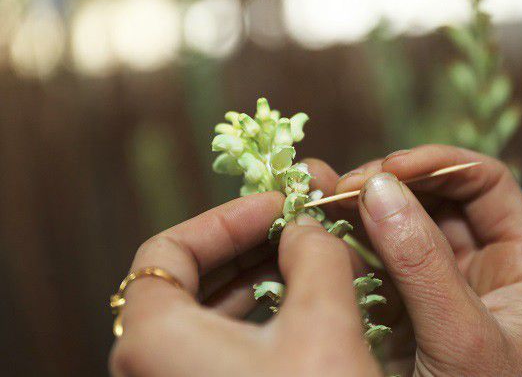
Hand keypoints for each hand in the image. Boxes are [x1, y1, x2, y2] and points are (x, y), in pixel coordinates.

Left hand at [108, 193, 381, 376]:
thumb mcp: (324, 323)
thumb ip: (316, 255)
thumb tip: (308, 227)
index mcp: (154, 339)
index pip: (168, 249)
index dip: (225, 217)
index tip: (277, 206)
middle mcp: (151, 366)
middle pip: (189, 279)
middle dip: (249, 246)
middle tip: (298, 227)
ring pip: (209, 314)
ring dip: (260, 279)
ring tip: (310, 259)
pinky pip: (223, 346)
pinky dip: (261, 318)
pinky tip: (305, 305)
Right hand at [306, 144, 521, 375]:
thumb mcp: (462, 338)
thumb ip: (422, 262)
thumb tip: (379, 188)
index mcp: (519, 266)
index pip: (485, 184)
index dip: (438, 164)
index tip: (388, 168)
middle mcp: (478, 269)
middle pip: (434, 199)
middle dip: (388, 184)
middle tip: (340, 187)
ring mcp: (435, 288)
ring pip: (397, 229)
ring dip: (358, 210)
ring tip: (317, 197)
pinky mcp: (398, 310)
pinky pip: (372, 265)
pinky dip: (344, 247)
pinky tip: (318, 236)